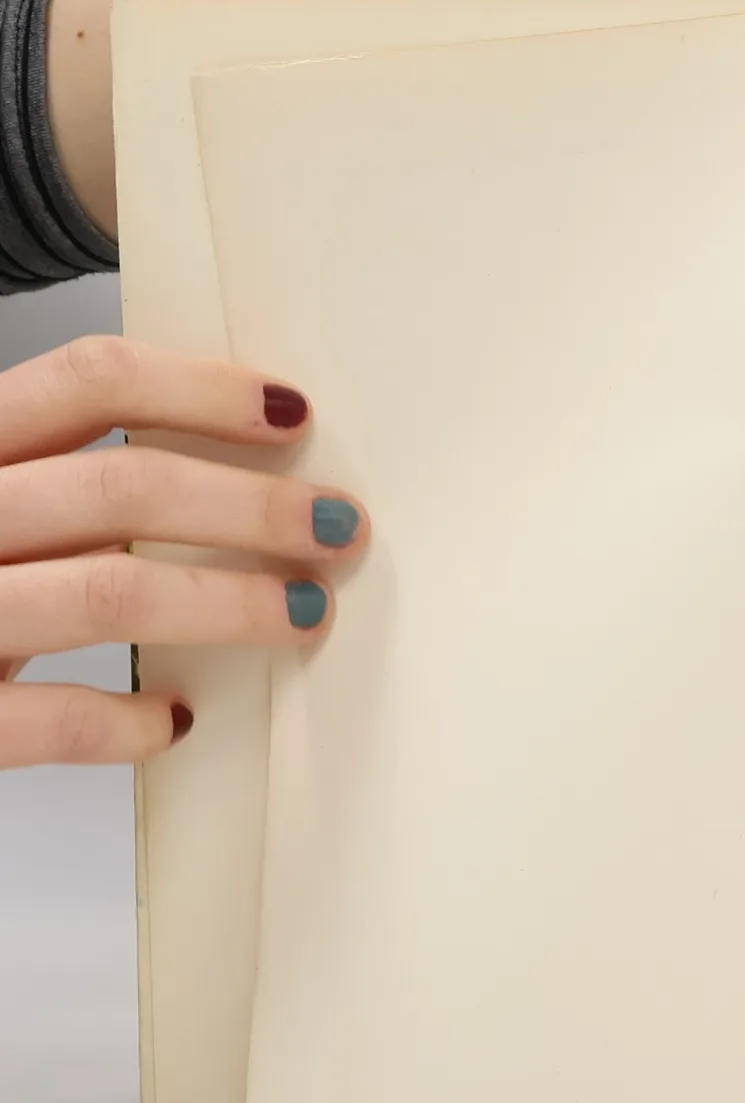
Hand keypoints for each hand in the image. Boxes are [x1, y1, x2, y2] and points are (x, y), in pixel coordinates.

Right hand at [0, 337, 366, 768]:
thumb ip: (54, 477)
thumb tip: (224, 469)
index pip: (86, 380)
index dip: (202, 389)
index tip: (296, 413)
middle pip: (121, 486)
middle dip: (252, 507)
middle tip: (340, 527)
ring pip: (107, 591)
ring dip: (227, 602)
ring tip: (308, 613)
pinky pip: (46, 716)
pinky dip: (122, 720)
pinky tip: (173, 721)